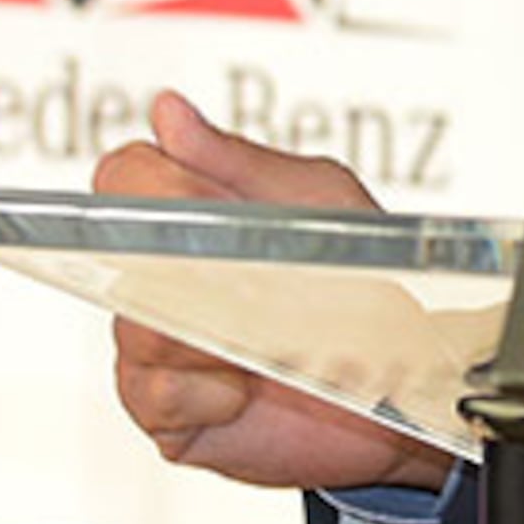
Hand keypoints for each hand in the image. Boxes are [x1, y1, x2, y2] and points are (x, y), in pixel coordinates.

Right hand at [92, 90, 453, 492]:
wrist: (407, 385)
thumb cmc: (370, 285)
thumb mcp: (321, 204)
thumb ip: (242, 162)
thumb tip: (168, 111)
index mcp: (194, 217)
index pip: (123, 177)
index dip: (151, 185)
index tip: (204, 203)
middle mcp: (162, 280)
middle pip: (116, 255)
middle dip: (189, 267)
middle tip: (252, 278)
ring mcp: (157, 348)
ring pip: (139, 328)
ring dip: (212, 334)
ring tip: (271, 338)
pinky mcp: (168, 411)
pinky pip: (157, 392)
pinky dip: (212, 391)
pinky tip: (250, 387)